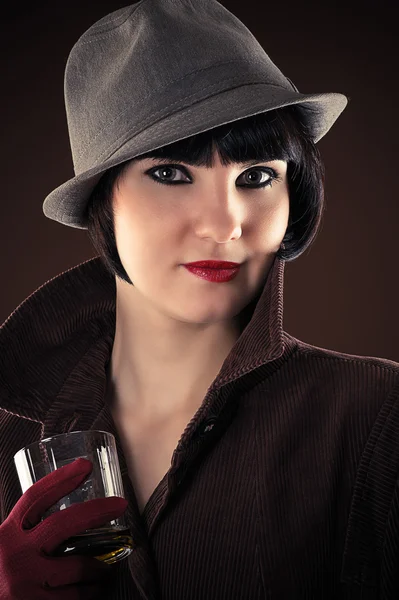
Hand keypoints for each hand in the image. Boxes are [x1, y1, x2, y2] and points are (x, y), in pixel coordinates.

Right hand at [0, 457, 127, 598]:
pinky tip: (93, 591)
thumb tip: (68, 523)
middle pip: (63, 523)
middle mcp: (16, 554)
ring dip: (99, 568)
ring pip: (78, 567)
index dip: (61, 479)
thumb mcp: (4, 549)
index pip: (36, 498)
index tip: (85, 466)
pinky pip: (74, 597)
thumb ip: (26, 536)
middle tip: (121, 504)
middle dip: (97, 511)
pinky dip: (89, 593)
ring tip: (106, 569)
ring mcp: (24, 582)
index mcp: (7, 534)